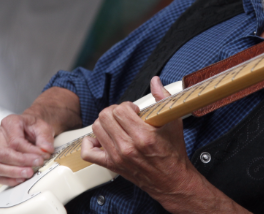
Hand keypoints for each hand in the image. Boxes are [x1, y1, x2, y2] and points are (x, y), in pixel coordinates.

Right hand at [0, 113, 54, 185]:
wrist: (32, 129)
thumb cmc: (35, 127)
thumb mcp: (43, 126)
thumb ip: (45, 137)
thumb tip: (46, 150)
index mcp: (9, 123)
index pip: (15, 141)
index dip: (30, 152)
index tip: (42, 156)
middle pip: (3, 154)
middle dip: (21, 162)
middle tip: (37, 165)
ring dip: (14, 173)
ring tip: (29, 174)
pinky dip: (8, 180)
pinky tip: (21, 179)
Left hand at [81, 77, 250, 212]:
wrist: (172, 181)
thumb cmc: (174, 155)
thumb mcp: (173, 123)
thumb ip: (163, 99)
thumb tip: (155, 82)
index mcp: (143, 135)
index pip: (120, 110)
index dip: (127, 106)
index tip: (135, 111)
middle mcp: (127, 147)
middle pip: (105, 117)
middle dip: (115, 111)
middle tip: (126, 116)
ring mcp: (117, 157)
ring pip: (96, 129)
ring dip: (105, 123)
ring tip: (117, 125)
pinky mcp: (112, 165)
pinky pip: (88, 152)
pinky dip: (90, 142)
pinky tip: (102, 138)